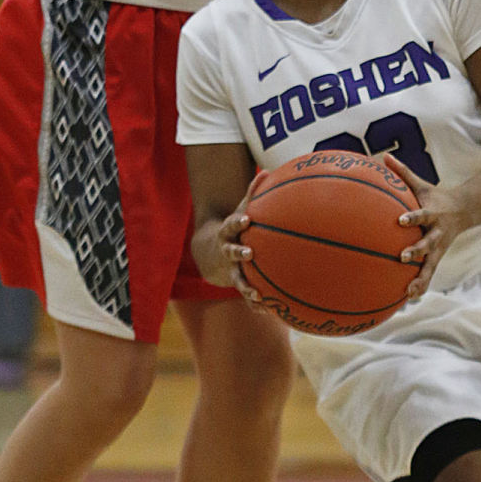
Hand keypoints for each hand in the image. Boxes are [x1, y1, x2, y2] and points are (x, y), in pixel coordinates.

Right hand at [206, 174, 276, 309]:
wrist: (209, 252)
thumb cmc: (234, 227)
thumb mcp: (240, 209)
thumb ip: (253, 193)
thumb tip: (271, 171)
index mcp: (229, 232)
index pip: (232, 225)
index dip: (238, 222)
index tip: (247, 219)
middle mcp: (227, 251)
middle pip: (231, 252)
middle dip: (238, 253)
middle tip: (249, 253)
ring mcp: (230, 269)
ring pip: (237, 279)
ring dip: (246, 287)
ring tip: (257, 294)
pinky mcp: (236, 282)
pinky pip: (245, 294)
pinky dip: (255, 303)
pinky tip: (268, 310)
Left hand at [383, 153, 468, 300]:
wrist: (465, 210)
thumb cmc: (436, 197)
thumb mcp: (422, 185)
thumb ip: (403, 173)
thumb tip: (383, 157)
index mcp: (433, 215)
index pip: (422, 215)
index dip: (413, 218)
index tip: (400, 220)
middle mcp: (437, 234)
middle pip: (427, 245)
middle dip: (416, 252)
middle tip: (401, 257)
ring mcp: (438, 249)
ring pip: (430, 266)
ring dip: (420, 279)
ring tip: (408, 292)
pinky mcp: (437, 258)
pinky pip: (428, 275)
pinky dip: (420, 287)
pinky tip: (407, 299)